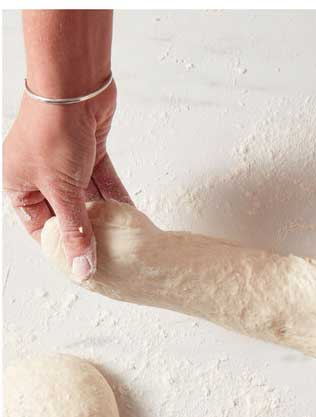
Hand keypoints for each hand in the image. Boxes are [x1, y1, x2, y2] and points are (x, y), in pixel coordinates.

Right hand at [3, 85, 129, 277]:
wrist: (73, 86)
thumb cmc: (54, 132)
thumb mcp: (63, 190)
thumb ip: (76, 231)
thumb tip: (82, 269)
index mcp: (19, 184)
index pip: (40, 227)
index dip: (62, 247)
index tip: (85, 267)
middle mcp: (39, 175)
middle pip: (66, 215)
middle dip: (88, 233)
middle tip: (110, 258)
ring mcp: (65, 164)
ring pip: (88, 200)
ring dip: (107, 218)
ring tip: (126, 242)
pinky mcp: (88, 154)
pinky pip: (104, 184)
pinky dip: (117, 199)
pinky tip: (133, 219)